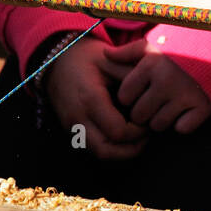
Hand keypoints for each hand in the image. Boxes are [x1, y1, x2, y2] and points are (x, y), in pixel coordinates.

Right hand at [44, 39, 148, 160]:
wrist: (56, 60)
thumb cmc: (86, 57)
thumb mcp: (111, 59)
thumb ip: (132, 74)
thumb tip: (154, 89)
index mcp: (90, 99)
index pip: (118, 132)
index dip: (138, 132)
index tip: (149, 120)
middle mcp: (78, 118)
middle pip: (107, 151)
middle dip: (131, 148)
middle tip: (147, 135)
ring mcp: (72, 127)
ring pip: (99, 154)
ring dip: (121, 151)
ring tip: (138, 137)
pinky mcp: (71, 130)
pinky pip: (92, 148)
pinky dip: (110, 148)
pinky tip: (124, 136)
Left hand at [103, 40, 210, 134]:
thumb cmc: (179, 52)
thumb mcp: (153, 46)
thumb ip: (127, 52)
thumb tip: (104, 55)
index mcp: (152, 64)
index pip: (124, 96)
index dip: (130, 96)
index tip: (140, 90)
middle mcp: (167, 80)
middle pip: (139, 115)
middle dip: (144, 112)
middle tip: (156, 100)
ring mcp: (185, 95)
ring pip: (158, 125)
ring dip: (162, 119)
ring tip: (170, 104)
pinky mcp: (202, 107)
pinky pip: (181, 129)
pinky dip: (183, 123)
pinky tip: (186, 110)